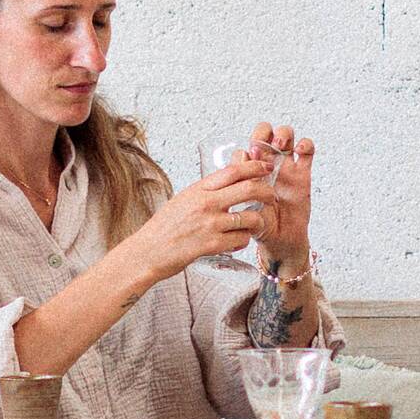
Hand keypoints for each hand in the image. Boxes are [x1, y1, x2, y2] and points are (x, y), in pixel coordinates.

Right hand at [129, 158, 272, 285]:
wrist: (148, 252)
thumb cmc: (163, 228)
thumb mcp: (182, 200)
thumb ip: (204, 193)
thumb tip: (227, 185)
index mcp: (198, 189)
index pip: (233, 171)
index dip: (255, 166)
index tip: (266, 167)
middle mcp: (206, 203)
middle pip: (249, 189)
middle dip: (267, 192)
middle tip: (271, 196)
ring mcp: (210, 224)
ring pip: (250, 217)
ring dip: (257, 221)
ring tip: (253, 225)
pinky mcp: (212, 245)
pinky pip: (241, 240)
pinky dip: (244, 241)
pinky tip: (237, 241)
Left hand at [242, 122, 317, 271]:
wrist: (280, 241)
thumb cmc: (259, 226)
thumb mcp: (245, 211)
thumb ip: (243, 193)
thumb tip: (239, 175)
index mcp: (248, 173)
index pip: (245, 149)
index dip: (246, 151)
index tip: (248, 159)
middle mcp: (265, 166)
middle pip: (264, 133)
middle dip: (264, 133)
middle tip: (264, 147)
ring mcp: (285, 167)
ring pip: (285, 135)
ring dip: (283, 134)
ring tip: (281, 145)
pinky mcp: (302, 173)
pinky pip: (307, 150)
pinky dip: (305, 144)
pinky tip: (300, 150)